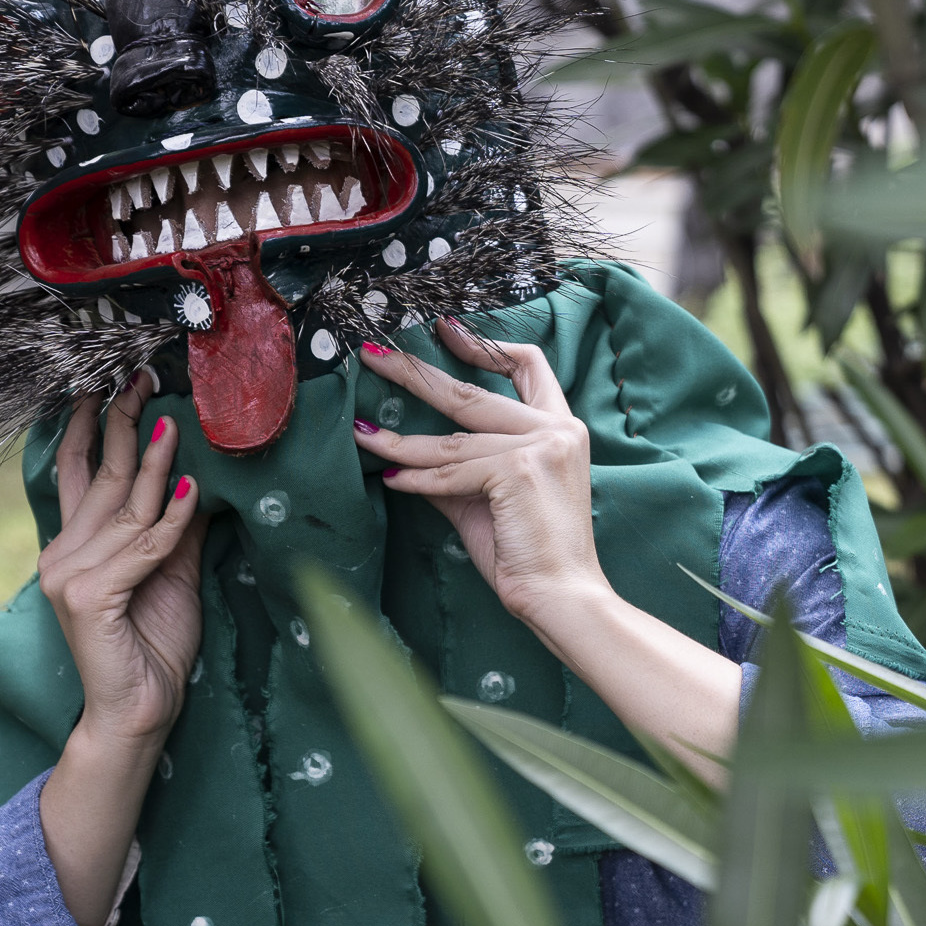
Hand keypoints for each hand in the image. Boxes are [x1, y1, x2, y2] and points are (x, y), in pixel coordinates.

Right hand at [37, 372, 205, 748]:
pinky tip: (192, 492)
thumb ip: (174, 529)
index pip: (79, 474)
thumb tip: (197, 476)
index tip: (107, 385)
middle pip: (99, 478)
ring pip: (125, 509)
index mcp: (76, 546)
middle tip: (141, 380)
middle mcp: (62, 555)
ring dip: (154, 465)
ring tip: (176, 426)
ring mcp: (69, 576)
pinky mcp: (88, 598)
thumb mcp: (171, 572)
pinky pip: (142, 547)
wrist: (139, 710)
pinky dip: (172, 521)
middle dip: (121, 425)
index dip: (90, 427)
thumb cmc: (154, 645)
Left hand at [356, 318, 743, 781]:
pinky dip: (416, 479)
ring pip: (452, 438)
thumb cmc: (530, 554)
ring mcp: (540, 446)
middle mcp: (556, 428)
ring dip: (399, 439)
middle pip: (473, 389)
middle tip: (374, 354)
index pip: (528, 366)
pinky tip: (389, 481)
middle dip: (416, 372)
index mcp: (560, 428)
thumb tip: (404, 460)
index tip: (443, 330)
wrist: (563, 595)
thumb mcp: (487, 502)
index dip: (484, 345)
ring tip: (361, 432)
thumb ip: (456, 472)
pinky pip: (452, 472)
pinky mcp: (519, 470)